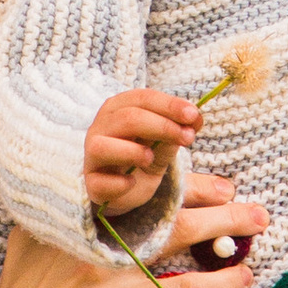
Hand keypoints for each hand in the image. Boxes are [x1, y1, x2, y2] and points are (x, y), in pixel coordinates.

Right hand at [0, 206, 256, 287]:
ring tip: (246, 272)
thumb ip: (67, 210)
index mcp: (87, 233)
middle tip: (259, 216)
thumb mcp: (34, 238)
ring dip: (225, 281)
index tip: (227, 185)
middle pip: (180, 234)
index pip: (152, 198)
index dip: (196, 189)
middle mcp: (103, 266)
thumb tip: (94, 175)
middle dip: (228, 221)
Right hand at [85, 88, 199, 216]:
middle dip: (162, 126)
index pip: (142, 98)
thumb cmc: (143, 157)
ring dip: (133, 152)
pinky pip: (101, 182)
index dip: (169, 105)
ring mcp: (92, 156)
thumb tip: (195, 119)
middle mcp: (100, 127)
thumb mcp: (164, 142)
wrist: (125, 190)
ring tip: (150, 159)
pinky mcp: (92, 184)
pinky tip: (131, 183)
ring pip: (103, 146)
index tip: (193, 115)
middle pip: (128, 118)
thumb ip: (178, 130)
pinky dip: (120, 183)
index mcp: (118, 108)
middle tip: (188, 138)